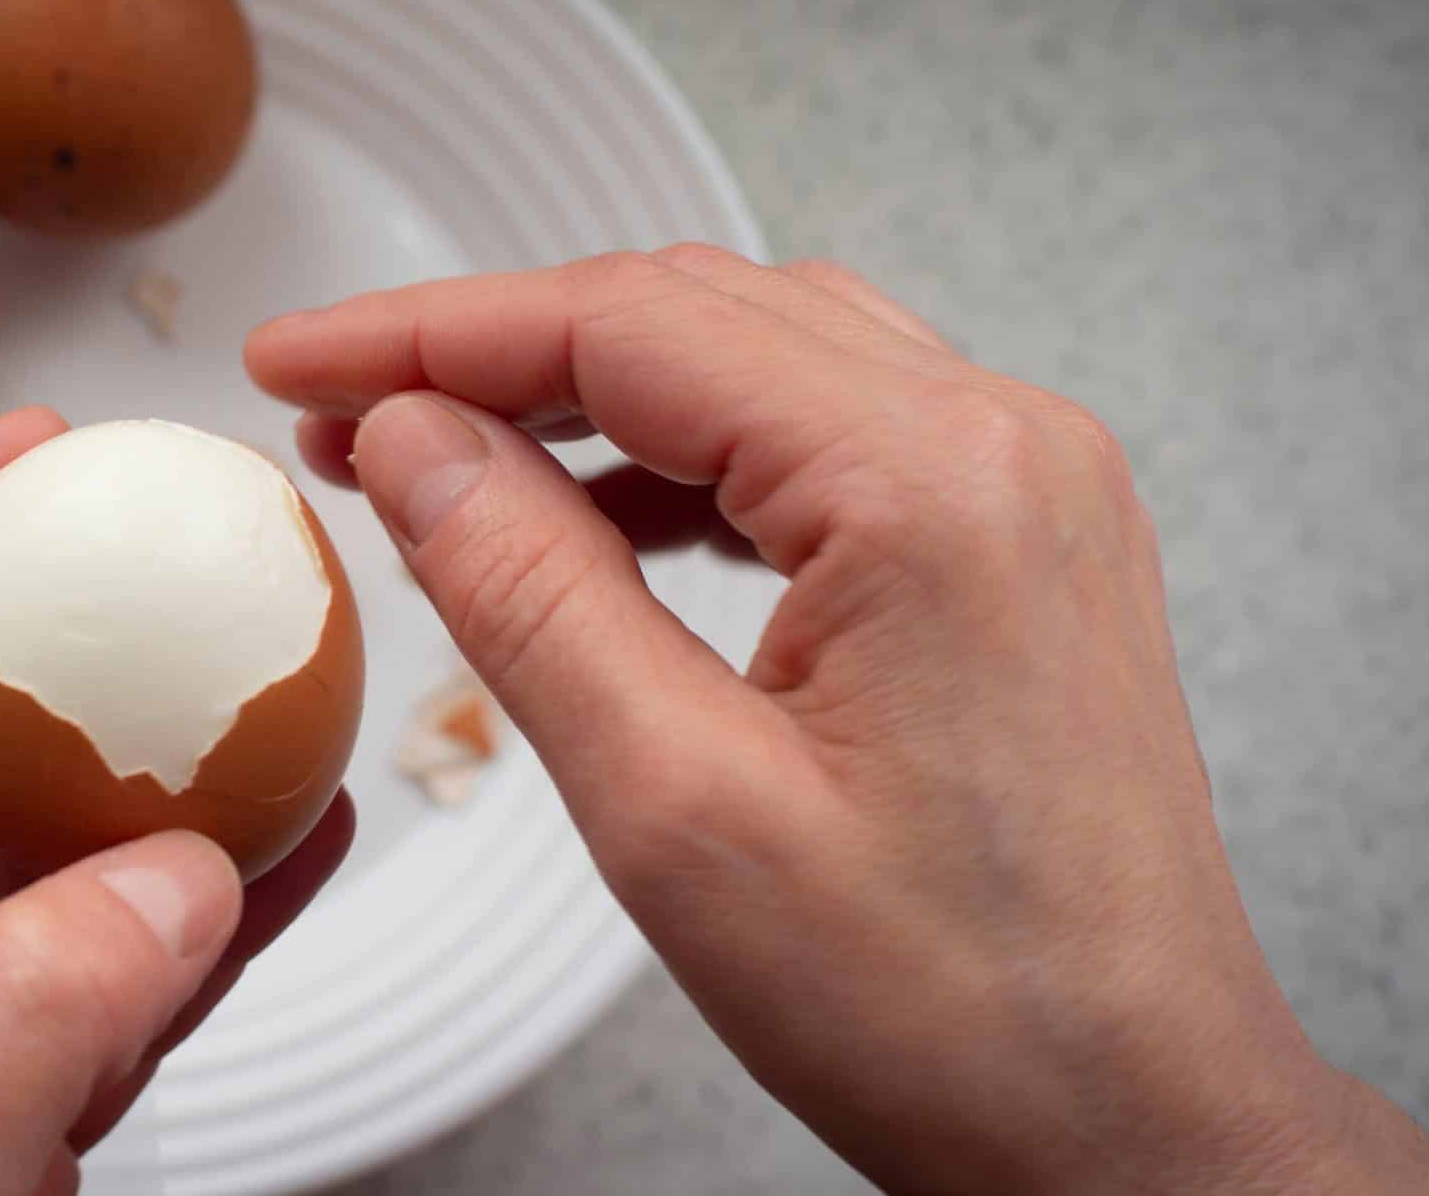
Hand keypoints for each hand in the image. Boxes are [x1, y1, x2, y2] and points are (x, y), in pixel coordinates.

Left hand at [0, 408, 354, 1195]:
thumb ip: (12, 1025)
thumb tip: (158, 872)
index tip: (5, 471)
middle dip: (26, 625)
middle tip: (150, 542)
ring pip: (17, 834)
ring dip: (137, 755)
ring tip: (249, 668)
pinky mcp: (2, 1104)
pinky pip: (106, 958)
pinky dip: (202, 896)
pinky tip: (299, 838)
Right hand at [249, 247, 1428, 1194]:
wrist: (1130, 1126)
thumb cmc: (947, 1012)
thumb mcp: (675, 807)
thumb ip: (524, 591)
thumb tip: (410, 443)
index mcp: (927, 485)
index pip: (626, 326)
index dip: (431, 332)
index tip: (298, 360)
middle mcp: (1002, 444)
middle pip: (692, 314)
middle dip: (495, 352)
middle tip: (339, 410)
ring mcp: (1027, 488)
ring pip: (758, 358)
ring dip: (587, 392)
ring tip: (440, 460)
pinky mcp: (1019, 545)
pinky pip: (825, 434)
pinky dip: (688, 452)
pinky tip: (594, 514)